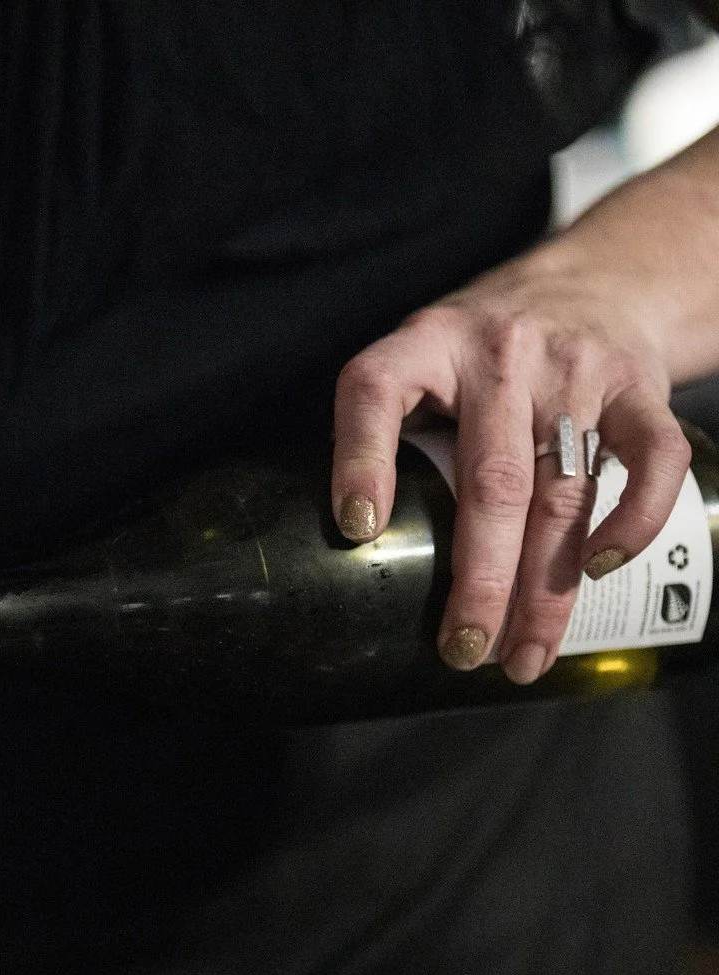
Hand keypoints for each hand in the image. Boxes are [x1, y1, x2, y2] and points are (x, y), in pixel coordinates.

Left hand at [330, 251, 692, 683]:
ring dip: (545, 588)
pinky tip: (599, 570)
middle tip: (462, 649)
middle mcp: (501, 355)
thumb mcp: (424, 361)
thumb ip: (394, 429)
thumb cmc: (485, 354)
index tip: (358, 530)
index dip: (361, 460)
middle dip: (478, 579)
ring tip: (522, 655)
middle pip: (490, 481)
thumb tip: (358, 547)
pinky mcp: (639, 388)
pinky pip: (651, 462)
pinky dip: (630, 522)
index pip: (375, 392)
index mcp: (425, 345)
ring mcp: (576, 370)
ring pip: (563, 493)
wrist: (596, 283)